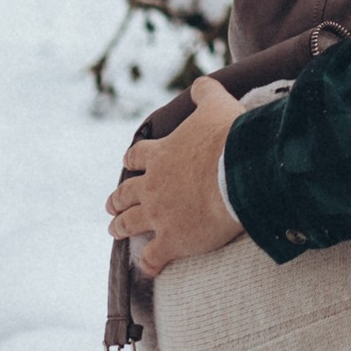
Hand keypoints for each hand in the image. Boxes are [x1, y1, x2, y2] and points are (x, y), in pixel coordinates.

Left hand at [107, 78, 245, 275]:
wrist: (240, 172)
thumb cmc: (230, 137)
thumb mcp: (217, 106)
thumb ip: (206, 93)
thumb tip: (200, 83)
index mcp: (162, 155)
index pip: (139, 156)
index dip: (133, 159)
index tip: (130, 162)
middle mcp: (153, 185)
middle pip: (126, 192)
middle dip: (117, 198)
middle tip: (111, 204)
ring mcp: (159, 215)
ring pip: (130, 223)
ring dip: (120, 227)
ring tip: (113, 229)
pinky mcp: (173, 240)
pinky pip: (154, 257)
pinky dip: (149, 263)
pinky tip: (148, 267)